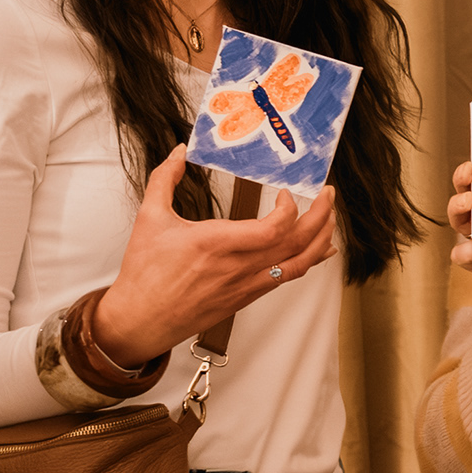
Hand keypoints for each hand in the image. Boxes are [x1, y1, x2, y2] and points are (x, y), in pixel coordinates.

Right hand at [98, 145, 343, 355]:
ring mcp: (245, 285)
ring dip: (320, 240)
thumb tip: (177, 152)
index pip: (274, 228)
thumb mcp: (149, 218)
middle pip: (297, 243)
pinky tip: (317, 251)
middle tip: (328, 196)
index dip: (291, 208)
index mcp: (217, 243)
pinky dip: (307, 262)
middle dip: (321, 217)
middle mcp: (238, 266)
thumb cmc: (145, 274)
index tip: (285, 193)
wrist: (140, 320)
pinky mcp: (246, 297)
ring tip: (330, 219)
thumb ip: (164, 179)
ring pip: (299, 264)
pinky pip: (286, 278)